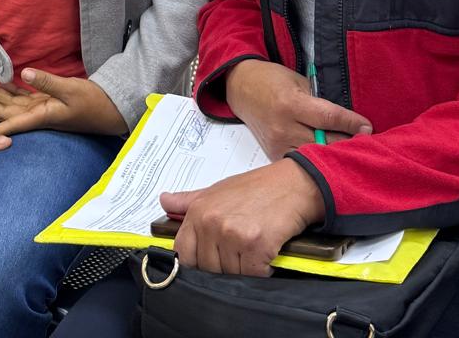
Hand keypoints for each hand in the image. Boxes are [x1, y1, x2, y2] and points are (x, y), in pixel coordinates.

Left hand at [0, 68, 126, 135]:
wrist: (109, 109)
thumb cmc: (92, 102)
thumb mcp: (70, 89)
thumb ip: (47, 82)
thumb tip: (25, 73)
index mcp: (40, 116)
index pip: (11, 124)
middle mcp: (36, 115)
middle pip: (5, 112)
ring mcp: (40, 109)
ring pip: (11, 104)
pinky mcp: (45, 103)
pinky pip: (23, 98)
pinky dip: (11, 91)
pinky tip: (1, 83)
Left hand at [163, 159, 325, 275]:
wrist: (294, 183)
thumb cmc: (258, 188)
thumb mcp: (218, 190)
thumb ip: (189, 200)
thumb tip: (164, 200)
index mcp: (199, 211)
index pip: (183, 253)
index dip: (197, 261)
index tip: (211, 259)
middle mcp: (212, 222)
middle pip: (207, 268)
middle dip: (224, 265)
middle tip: (240, 248)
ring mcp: (232, 235)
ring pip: (229, 274)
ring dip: (244, 268)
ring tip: (254, 247)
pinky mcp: (255, 246)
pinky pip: (252, 275)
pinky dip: (262, 270)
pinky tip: (267, 253)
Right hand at [225, 61, 371, 159]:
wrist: (242, 88)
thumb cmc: (271, 79)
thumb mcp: (298, 81)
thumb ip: (319, 101)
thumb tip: (345, 118)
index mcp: (291, 104)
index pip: (328, 118)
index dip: (351, 123)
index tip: (367, 127)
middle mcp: (284, 127)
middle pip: (325, 142)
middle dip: (347, 142)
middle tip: (366, 142)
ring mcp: (278, 144)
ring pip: (315, 156)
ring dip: (333, 154)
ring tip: (351, 151)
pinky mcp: (274, 154)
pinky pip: (302, 161)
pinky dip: (317, 159)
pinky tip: (329, 157)